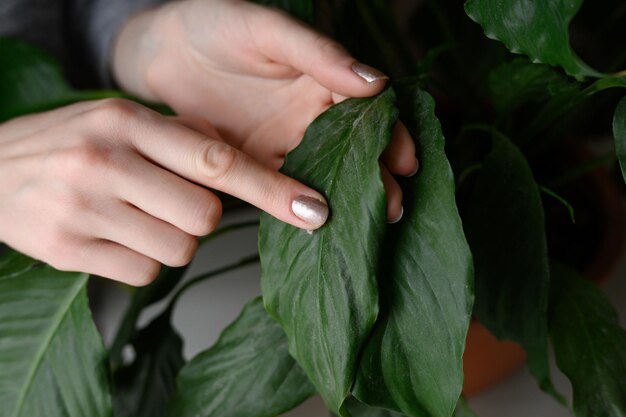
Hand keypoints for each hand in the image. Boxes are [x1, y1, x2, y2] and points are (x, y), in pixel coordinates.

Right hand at [0, 99, 329, 284]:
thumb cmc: (67, 143)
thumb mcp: (117, 119)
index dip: (270, 188)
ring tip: (134, 216)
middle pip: (204, 215)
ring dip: (171, 239)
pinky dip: (142, 260)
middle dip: (201, 217)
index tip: (311, 209)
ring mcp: (83, 208)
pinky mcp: (67, 249)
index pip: (217, 159)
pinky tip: (114, 236)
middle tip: (171, 203)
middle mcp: (105, 161)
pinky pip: (144, 272)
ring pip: (178, 249)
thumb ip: (178, 137)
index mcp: (126, 121)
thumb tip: (239, 164)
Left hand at [112, 0, 417, 221]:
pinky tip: (321, 224)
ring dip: (349, 197)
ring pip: (326, 172)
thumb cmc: (214, 24)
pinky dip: (304, 206)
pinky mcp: (256, 163)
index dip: (390, 135)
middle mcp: (309, 113)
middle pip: (354, 148)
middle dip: (378, 177)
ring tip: (371, 222)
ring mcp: (284, 140)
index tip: (405, 162)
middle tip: (393, 207)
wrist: (160, 50)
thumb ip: (318, 53)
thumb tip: (377, 81)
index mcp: (322, 78)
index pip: (368, 110)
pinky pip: (285, 187)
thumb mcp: (267, 30)